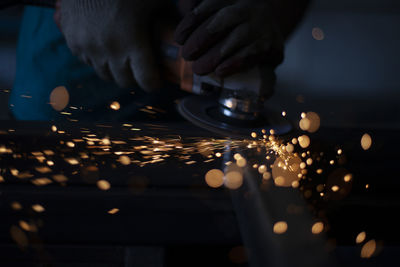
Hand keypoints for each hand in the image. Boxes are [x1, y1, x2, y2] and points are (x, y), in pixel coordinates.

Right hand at [59, 0, 173, 90]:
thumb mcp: (156, 0)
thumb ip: (172, 18)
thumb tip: (186, 34)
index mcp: (132, 42)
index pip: (146, 81)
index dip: (155, 82)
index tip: (159, 77)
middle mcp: (108, 50)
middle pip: (125, 81)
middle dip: (136, 77)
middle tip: (142, 67)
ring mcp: (87, 46)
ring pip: (105, 74)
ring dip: (116, 70)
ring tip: (124, 57)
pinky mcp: (72, 40)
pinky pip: (87, 61)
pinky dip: (97, 58)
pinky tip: (105, 46)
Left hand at [174, 0, 283, 76]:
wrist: (270, 33)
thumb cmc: (236, 24)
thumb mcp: (219, 12)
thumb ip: (200, 10)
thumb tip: (183, 8)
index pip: (211, 5)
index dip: (192, 22)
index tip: (179, 38)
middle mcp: (250, 8)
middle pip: (224, 20)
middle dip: (201, 39)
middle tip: (187, 55)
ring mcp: (263, 26)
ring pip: (238, 38)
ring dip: (215, 56)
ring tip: (198, 68)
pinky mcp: (273, 46)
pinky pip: (252, 55)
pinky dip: (234, 63)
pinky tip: (220, 71)